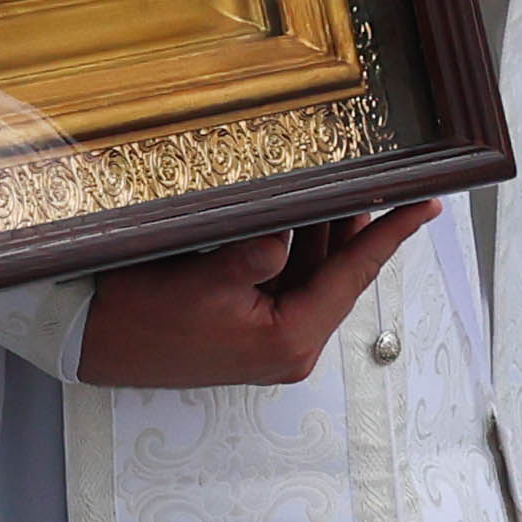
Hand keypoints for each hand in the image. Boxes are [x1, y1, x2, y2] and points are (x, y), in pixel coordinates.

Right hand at [79, 207, 436, 388]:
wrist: (94, 341)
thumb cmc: (143, 317)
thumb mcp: (201, 277)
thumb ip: (257, 251)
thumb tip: (293, 229)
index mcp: (290, 338)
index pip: (353, 275)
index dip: (392, 235)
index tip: (427, 206)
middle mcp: (292, 345)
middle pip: (338, 274)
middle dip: (354, 225)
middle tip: (377, 176)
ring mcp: (275, 340)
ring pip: (315, 274)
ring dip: (321, 233)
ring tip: (334, 184)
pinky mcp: (255, 330)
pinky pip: (290, 281)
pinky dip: (296, 247)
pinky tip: (296, 211)